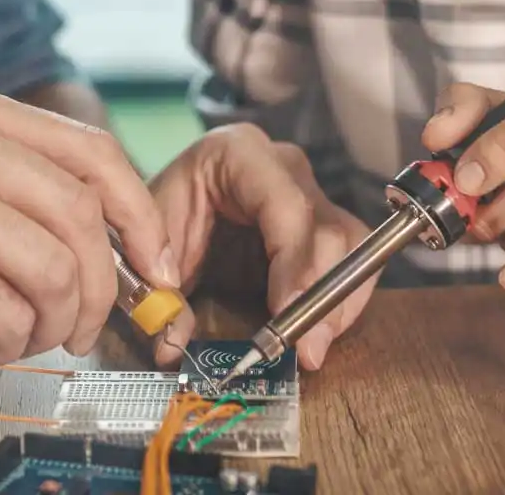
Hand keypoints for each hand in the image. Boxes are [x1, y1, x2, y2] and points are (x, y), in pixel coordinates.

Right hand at [0, 86, 178, 368]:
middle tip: (87, 325)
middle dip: (102, 285)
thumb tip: (130, 241)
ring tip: (25, 336)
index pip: (92, 151)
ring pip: (52, 266)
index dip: (139, 214)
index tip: (157, 266)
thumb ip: (30, 191)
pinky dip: (10, 342)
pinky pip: (7, 309)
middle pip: (80, 212)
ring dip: (54, 322)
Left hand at [149, 124, 370, 370]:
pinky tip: (317, 332)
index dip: (293, 264)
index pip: (285, 205)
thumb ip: (163, 293)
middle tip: (306, 350)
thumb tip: (174, 345)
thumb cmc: (161, 213)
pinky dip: (341, 301)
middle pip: (326, 228)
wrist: (171, 203)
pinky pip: (353, 260)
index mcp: (239, 154)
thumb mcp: (151, 244)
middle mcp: (284, 165)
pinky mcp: (322, 222)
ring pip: (351, 244)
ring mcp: (309, 191)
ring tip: (313, 348)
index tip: (286, 316)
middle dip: (321, 294)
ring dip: (339, 301)